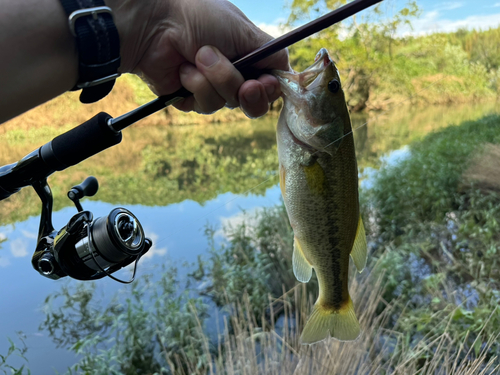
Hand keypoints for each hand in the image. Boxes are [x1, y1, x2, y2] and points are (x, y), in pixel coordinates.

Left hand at [108, 0, 288, 117]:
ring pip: (228, 103)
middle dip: (243, 89)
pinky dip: (195, 85)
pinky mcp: (191, 99)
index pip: (272, 85)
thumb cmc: (200, 17)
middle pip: (254, 102)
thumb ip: (273, 54)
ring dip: (215, 79)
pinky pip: (205, 105)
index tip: (262, 83)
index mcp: (250, 56)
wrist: (155, 23)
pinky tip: (184, 68)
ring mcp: (212, 87)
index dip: (270, 90)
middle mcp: (234, 74)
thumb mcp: (244, 31)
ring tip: (198, 55)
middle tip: (242, 84)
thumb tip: (289, 75)